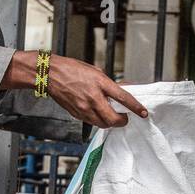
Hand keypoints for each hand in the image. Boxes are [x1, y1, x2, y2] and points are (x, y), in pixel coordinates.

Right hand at [3, 51, 147, 127]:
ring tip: (111, 115)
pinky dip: (98, 120)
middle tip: (125, 117)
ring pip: (103, 124)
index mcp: (100, 83)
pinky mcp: (77, 114)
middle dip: (122, 121)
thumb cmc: (72, 69)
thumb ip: (109, 83)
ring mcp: (84, 108)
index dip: (136, 108)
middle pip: (113, 119)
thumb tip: (123, 89)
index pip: (123, 98)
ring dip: (110, 122)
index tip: (143, 113)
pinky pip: (92, 122)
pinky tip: (98, 113)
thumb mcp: (96, 71)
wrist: (50, 75)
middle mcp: (93, 97)